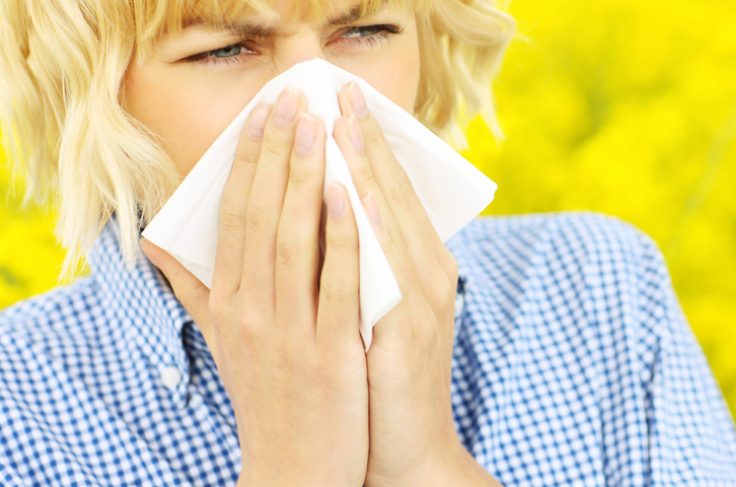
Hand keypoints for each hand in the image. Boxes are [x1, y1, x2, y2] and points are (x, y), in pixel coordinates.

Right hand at [140, 88, 368, 486]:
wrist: (295, 470)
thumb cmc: (269, 396)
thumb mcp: (224, 342)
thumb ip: (196, 291)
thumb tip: (156, 248)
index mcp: (230, 303)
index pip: (234, 217)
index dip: (248, 161)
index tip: (263, 113)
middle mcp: (251, 311)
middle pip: (260, 217)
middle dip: (276, 154)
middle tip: (292, 99)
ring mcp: (290, 332)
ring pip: (293, 241)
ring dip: (305, 179)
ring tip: (319, 128)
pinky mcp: (330, 353)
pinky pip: (337, 286)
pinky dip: (343, 238)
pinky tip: (350, 195)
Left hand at [332, 82, 499, 485]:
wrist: (405, 451)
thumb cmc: (380, 380)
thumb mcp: (371, 314)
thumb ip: (357, 267)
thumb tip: (323, 219)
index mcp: (419, 268)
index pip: (391, 195)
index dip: (369, 146)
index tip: (342, 103)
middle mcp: (427, 276)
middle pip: (393, 196)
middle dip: (366, 141)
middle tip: (339, 93)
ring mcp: (421, 302)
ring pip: (392, 222)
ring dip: (364, 168)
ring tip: (339, 124)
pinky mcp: (407, 332)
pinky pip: (384, 269)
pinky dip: (367, 227)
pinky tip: (346, 194)